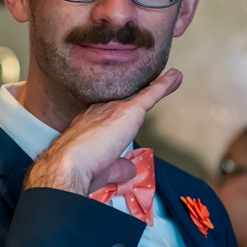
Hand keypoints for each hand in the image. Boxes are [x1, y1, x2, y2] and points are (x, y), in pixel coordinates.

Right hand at [24, 68, 182, 195]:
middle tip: (153, 83)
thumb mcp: (104, 168)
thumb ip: (118, 166)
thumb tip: (130, 169)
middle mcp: (101, 110)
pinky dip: (164, 86)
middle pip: (125, 99)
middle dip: (138, 92)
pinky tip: (175, 77)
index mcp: (91, 123)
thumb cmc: (80, 167)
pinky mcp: (129, 110)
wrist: (71, 162)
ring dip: (157, 86)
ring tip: (173, 76)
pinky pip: (151, 95)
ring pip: (140, 94)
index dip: (120, 110)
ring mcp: (115, 108)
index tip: (129, 106)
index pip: (110, 113)